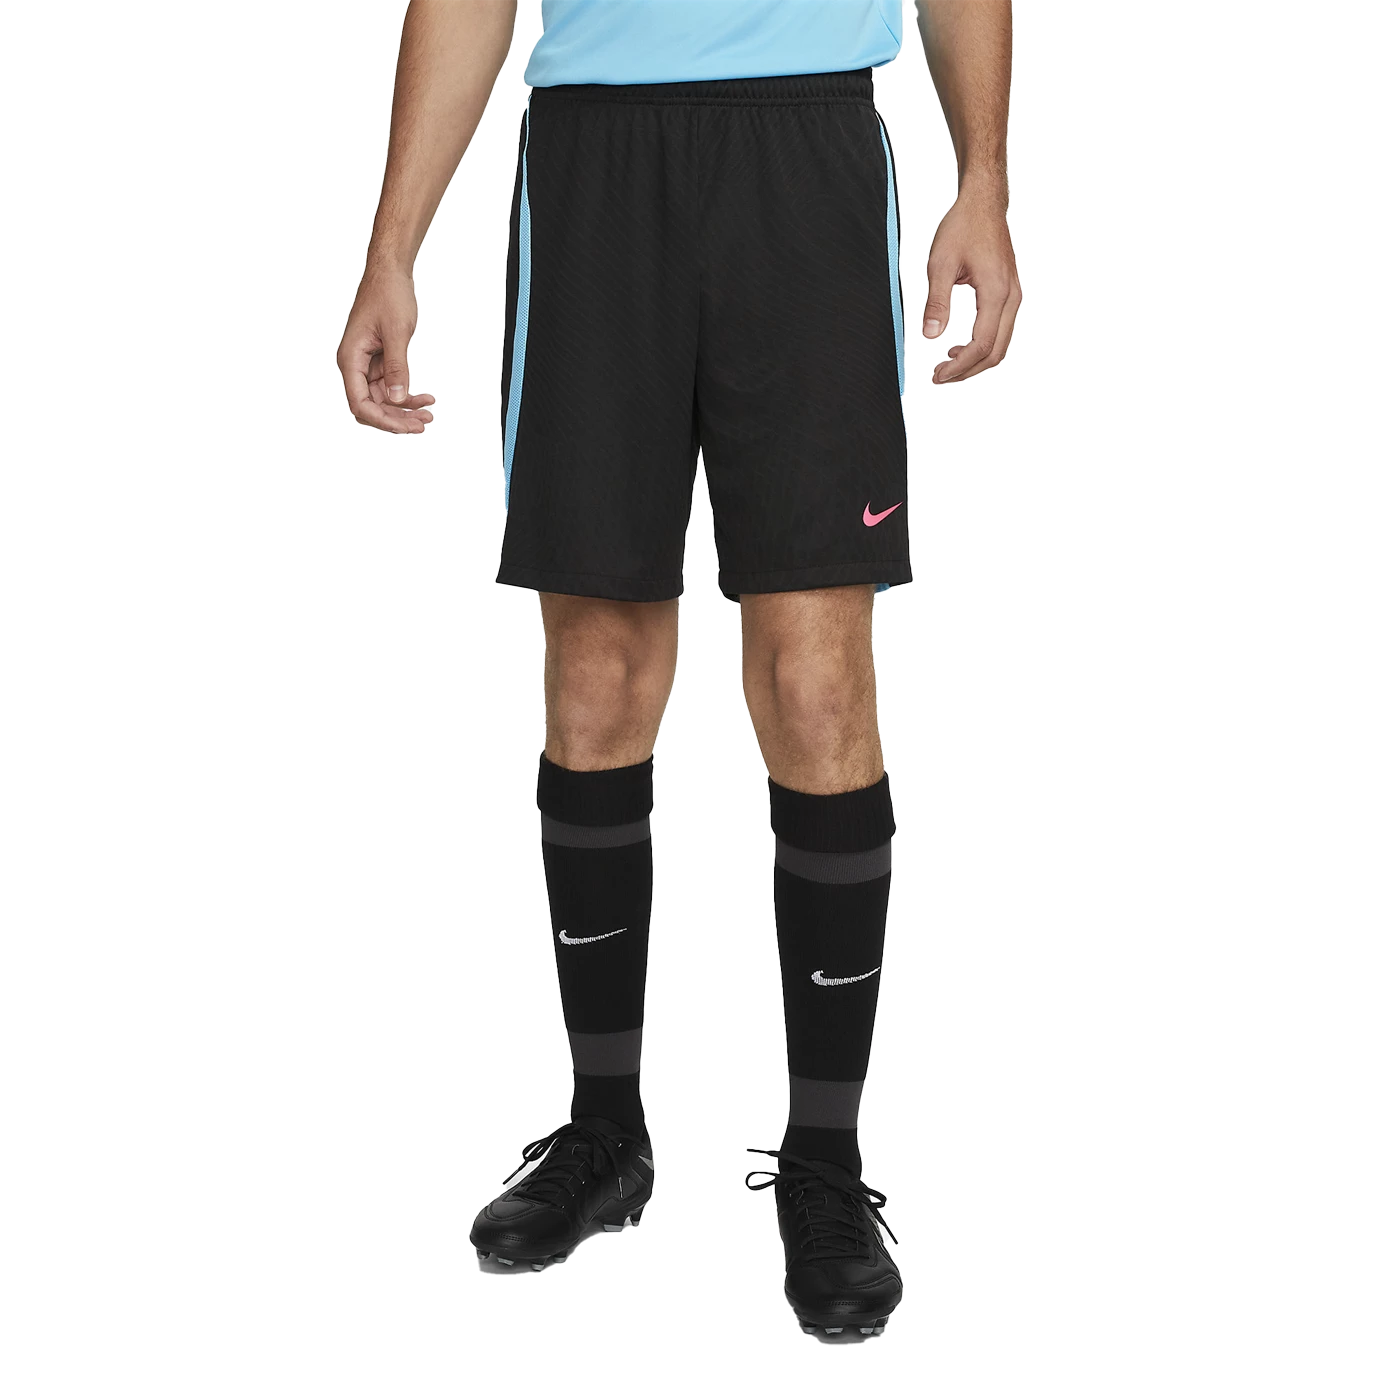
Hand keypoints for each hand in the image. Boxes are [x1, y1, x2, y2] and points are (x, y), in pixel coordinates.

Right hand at [337, 265, 436, 432]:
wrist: (391, 273)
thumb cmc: (389, 295)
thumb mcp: (396, 333)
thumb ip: (396, 368)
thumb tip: (397, 399)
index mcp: (350, 359)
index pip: (360, 404)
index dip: (383, 420)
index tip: (409, 426)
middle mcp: (355, 365)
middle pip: (372, 406)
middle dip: (397, 418)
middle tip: (425, 423)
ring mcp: (367, 364)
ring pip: (384, 399)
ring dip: (405, 409)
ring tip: (429, 413)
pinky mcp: (379, 361)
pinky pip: (391, 386)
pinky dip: (408, 394)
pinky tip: (427, 397)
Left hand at [922, 184, 1020, 384]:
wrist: (983, 204)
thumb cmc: (964, 227)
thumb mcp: (940, 264)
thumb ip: (936, 302)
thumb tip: (930, 334)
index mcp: (996, 292)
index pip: (981, 344)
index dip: (959, 365)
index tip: (937, 374)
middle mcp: (1010, 297)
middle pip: (995, 351)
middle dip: (967, 370)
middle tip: (940, 376)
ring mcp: (1012, 296)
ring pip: (1000, 344)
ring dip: (975, 360)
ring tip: (948, 363)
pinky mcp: (1008, 294)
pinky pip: (999, 331)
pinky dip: (982, 346)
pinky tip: (960, 347)